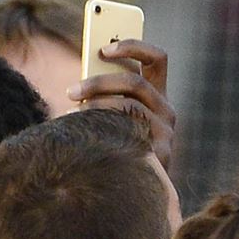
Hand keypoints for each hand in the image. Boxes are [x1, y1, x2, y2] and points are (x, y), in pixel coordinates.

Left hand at [68, 39, 177, 169]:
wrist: (136, 191)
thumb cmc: (117, 147)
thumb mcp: (114, 114)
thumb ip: (108, 94)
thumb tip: (85, 78)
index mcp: (156, 95)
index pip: (157, 59)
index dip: (133, 47)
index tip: (103, 48)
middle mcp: (167, 110)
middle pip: (135, 81)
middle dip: (100, 82)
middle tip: (71, 91)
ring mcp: (167, 131)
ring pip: (130, 106)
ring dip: (97, 106)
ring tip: (73, 113)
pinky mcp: (163, 151)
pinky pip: (130, 130)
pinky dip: (105, 127)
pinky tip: (86, 135)